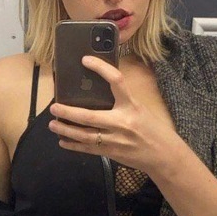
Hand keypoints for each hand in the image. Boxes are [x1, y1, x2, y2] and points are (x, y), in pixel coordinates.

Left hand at [48, 55, 178, 173]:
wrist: (163, 155)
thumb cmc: (152, 129)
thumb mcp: (140, 109)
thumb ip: (122, 101)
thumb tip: (97, 91)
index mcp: (131, 106)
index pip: (116, 80)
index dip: (100, 68)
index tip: (85, 60)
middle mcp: (122, 122)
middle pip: (89, 117)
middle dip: (68, 112)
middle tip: (54, 107)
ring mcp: (115, 140)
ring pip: (85, 135)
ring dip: (66, 130)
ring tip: (53, 124)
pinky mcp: (111, 153)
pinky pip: (88, 149)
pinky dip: (73, 145)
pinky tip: (62, 141)